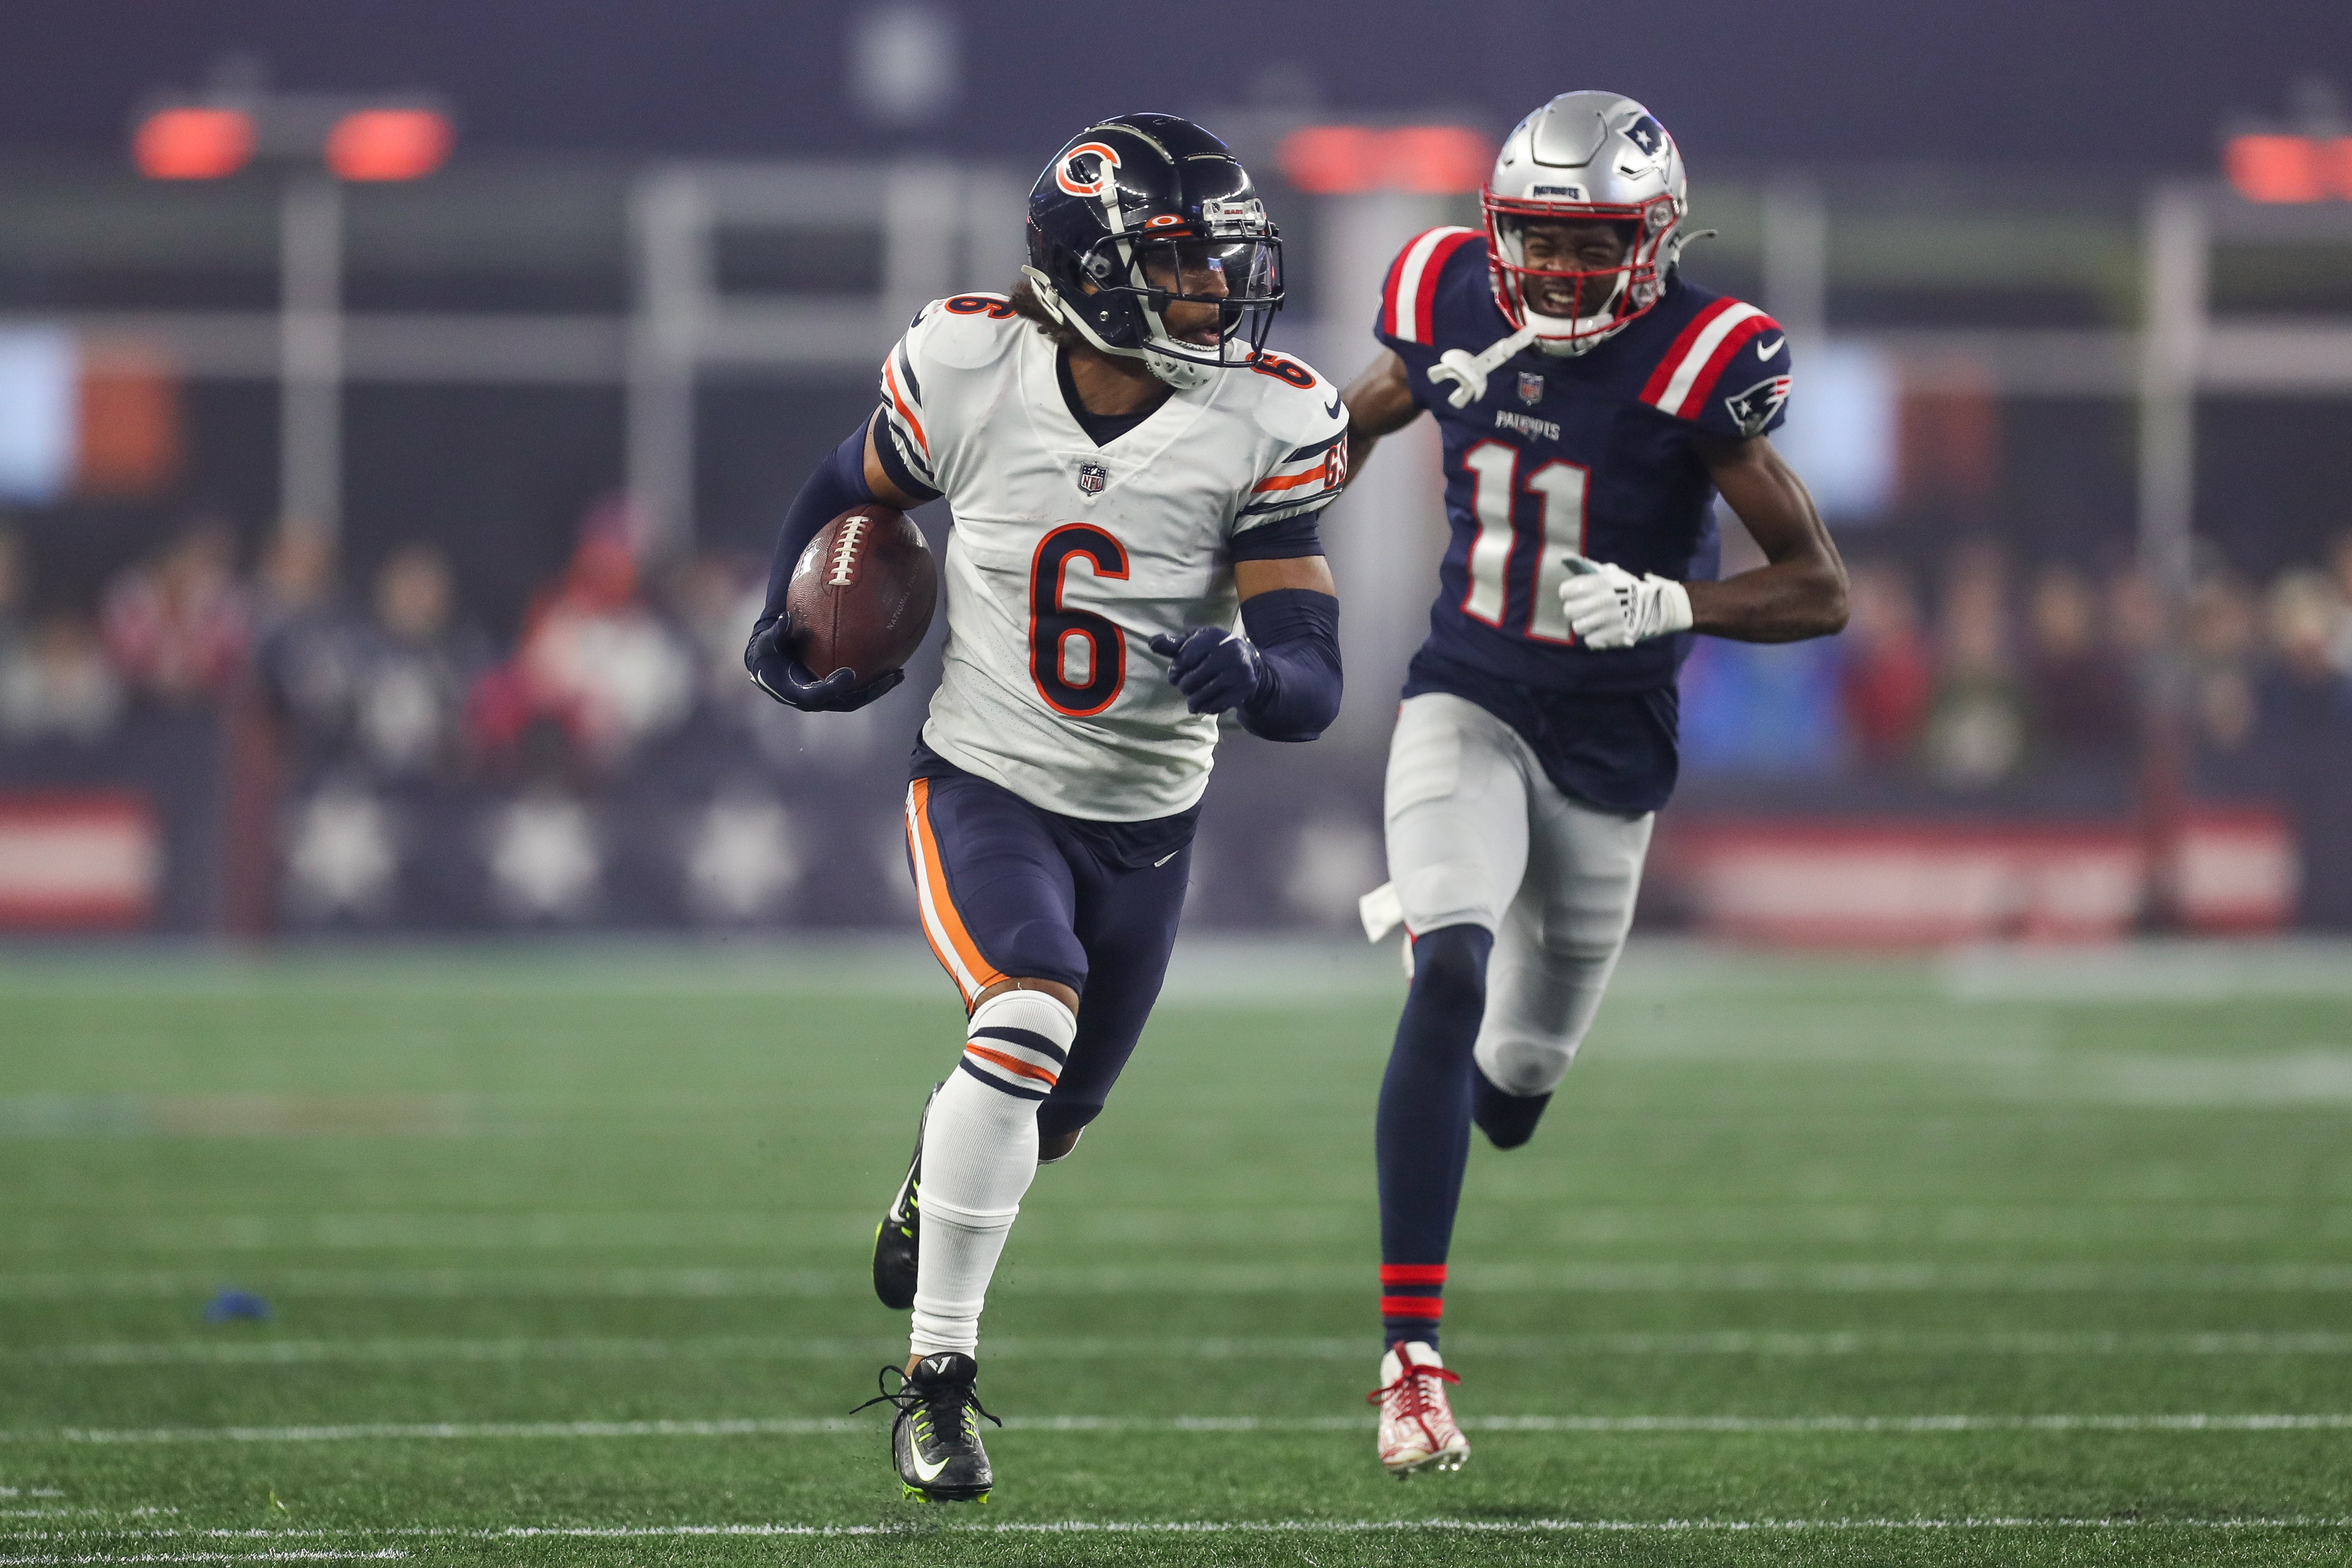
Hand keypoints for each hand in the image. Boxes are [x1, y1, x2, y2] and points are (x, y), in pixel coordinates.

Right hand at [744, 615, 904, 711]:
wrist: (768, 668)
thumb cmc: (768, 654)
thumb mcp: (767, 643)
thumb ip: (776, 634)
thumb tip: (784, 619)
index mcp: (797, 693)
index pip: (818, 694)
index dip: (833, 687)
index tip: (850, 673)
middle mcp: (815, 701)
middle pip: (847, 702)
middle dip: (870, 692)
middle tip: (890, 677)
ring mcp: (827, 699)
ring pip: (857, 699)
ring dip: (878, 688)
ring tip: (898, 674)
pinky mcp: (834, 693)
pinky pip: (857, 691)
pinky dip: (873, 682)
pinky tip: (891, 669)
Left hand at [1146, 627, 1267, 715]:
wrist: (1251, 663)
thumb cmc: (1213, 651)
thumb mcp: (1195, 642)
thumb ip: (1173, 645)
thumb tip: (1152, 643)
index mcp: (1213, 637)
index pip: (1184, 659)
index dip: (1176, 671)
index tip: (1176, 674)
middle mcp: (1229, 652)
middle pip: (1191, 681)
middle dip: (1184, 686)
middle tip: (1187, 686)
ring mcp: (1238, 672)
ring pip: (1201, 696)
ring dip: (1193, 701)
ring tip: (1193, 698)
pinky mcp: (1244, 690)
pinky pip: (1215, 706)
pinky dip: (1206, 707)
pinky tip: (1206, 703)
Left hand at [1557, 555, 1693, 649]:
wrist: (1657, 606)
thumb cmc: (1628, 589)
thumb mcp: (1613, 574)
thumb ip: (1590, 568)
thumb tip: (1565, 558)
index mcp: (1601, 582)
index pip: (1566, 591)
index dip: (1568, 594)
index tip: (1574, 595)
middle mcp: (1603, 600)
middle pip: (1569, 611)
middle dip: (1574, 611)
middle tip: (1583, 610)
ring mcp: (1608, 619)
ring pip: (1577, 627)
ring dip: (1584, 625)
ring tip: (1594, 621)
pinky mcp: (1614, 635)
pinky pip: (1590, 640)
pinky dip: (1595, 637)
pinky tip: (1603, 631)